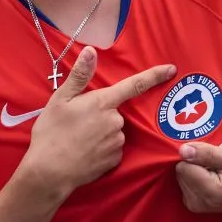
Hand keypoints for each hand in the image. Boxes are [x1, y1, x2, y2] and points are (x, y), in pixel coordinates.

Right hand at [20, 47, 176, 200]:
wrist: (50, 170)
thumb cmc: (51, 131)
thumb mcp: (60, 99)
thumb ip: (80, 75)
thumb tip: (91, 50)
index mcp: (102, 103)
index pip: (133, 85)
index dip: (153, 76)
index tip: (171, 69)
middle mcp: (115, 121)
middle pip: (116, 111)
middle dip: (101, 114)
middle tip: (77, 122)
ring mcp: (117, 142)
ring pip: (114, 130)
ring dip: (101, 131)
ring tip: (78, 138)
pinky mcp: (116, 160)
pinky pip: (113, 148)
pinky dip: (102, 147)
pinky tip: (85, 151)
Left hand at [175, 142, 221, 212]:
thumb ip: (208, 154)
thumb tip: (182, 150)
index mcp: (210, 191)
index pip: (184, 166)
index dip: (197, 156)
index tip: (214, 158)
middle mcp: (199, 202)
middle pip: (181, 171)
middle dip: (196, 163)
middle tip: (218, 165)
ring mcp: (195, 205)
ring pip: (181, 176)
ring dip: (197, 170)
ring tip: (217, 172)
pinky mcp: (193, 204)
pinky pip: (184, 182)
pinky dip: (196, 177)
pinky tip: (211, 178)